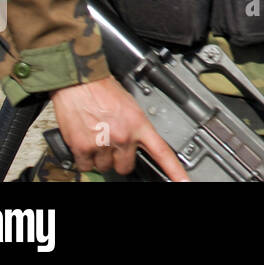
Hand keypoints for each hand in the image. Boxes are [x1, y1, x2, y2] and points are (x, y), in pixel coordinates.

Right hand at [50, 77, 189, 179]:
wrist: (80, 83)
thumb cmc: (103, 90)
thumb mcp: (130, 106)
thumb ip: (135, 127)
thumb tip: (136, 143)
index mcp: (139, 125)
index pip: (162, 152)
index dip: (174, 170)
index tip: (183, 182)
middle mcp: (123, 137)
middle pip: (126, 167)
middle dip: (120, 159)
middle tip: (113, 144)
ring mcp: (103, 144)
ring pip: (105, 167)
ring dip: (102, 158)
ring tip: (98, 138)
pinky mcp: (83, 148)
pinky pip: (86, 167)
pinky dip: (85, 160)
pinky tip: (86, 144)